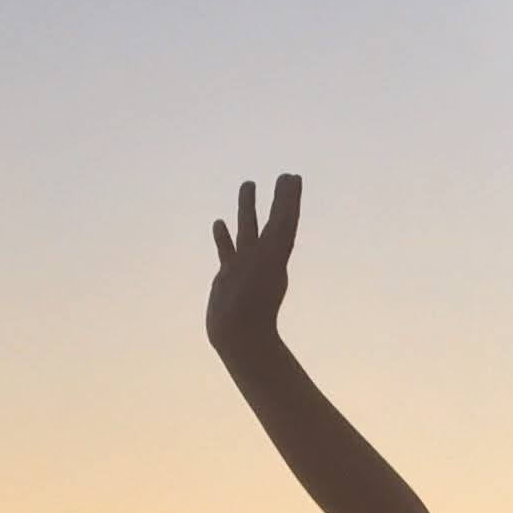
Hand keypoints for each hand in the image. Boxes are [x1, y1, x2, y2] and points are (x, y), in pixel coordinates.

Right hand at [207, 173, 300, 351]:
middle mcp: (262, 256)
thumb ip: (277, 239)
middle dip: (277, 199)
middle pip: (272, 220)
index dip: (290, 199)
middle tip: (283, 176)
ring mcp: (245, 265)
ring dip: (248, 208)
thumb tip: (288, 213)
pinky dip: (224, 236)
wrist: (240, 336)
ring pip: (247, 229)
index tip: (293, 177)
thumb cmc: (254, 306)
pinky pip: (227, 250)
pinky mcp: (229, 275)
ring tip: (248, 184)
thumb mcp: (268, 266)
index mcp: (275, 254)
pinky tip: (218, 223)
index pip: (286, 220)